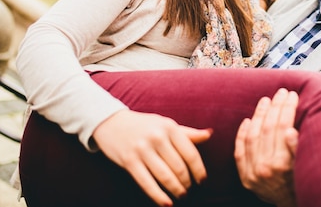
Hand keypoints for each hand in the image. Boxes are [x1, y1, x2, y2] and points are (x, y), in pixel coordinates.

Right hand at [92, 109, 211, 205]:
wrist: (111, 122)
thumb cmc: (144, 125)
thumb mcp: (166, 124)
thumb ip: (187, 132)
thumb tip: (209, 134)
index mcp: (170, 127)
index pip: (191, 153)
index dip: (199, 170)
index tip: (202, 180)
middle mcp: (157, 137)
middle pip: (179, 167)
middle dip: (187, 182)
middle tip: (189, 189)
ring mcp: (142, 149)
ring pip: (165, 176)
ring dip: (176, 190)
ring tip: (181, 195)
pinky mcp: (129, 161)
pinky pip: (147, 183)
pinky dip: (158, 196)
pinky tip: (167, 203)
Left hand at [234, 88, 298, 206]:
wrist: (289, 205)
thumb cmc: (301, 183)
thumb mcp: (305, 166)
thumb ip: (296, 149)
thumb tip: (289, 130)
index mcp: (283, 164)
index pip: (283, 127)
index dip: (287, 108)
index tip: (292, 95)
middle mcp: (266, 168)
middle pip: (268, 129)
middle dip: (275, 107)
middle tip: (281, 92)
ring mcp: (252, 173)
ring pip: (253, 136)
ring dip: (259, 115)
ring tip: (266, 101)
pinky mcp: (244, 177)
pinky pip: (240, 151)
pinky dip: (242, 134)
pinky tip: (247, 120)